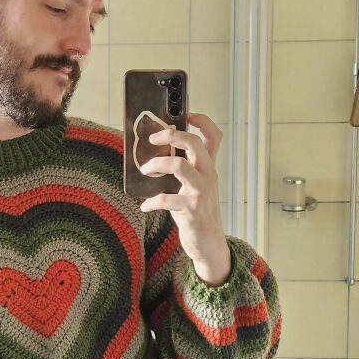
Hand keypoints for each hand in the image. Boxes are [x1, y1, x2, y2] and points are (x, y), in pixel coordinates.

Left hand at [138, 112, 225, 263]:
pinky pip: (167, 199)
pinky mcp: (193, 210)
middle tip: (153, 138)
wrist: (209, 245)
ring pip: (181, 165)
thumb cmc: (196, 213)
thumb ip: (182, 170)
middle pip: (194, 144)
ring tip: (145, 170)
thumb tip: (155, 153)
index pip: (213, 136)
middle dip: (171, 135)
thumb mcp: (192, 187)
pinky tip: (145, 206)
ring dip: (157, 163)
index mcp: (208, 168)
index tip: (185, 113)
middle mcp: (208, 176)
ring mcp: (202, 192)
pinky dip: (152, 201)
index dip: (201, 120)